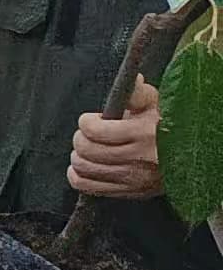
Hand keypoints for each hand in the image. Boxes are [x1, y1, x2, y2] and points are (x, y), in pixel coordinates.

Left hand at [71, 80, 163, 198]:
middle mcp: (139, 159)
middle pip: (87, 150)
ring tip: (88, 149)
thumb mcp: (158, 104)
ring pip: (85, 169)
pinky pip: (90, 188)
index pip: (95, 131)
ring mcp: (135, 179)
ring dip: (79, 156)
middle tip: (89, 134)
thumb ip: (138, 92)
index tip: (91, 119)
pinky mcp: (132, 192)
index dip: (86, 122)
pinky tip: (87, 166)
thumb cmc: (169, 125)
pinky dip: (79, 176)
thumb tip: (132, 77)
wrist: (191, 155)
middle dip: (81, 137)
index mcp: (144, 133)